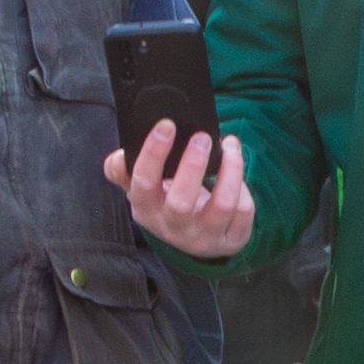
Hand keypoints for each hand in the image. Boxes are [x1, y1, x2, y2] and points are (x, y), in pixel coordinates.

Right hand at [103, 120, 254, 258]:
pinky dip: (244, 186)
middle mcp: (173, 228)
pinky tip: (236, 168)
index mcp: (146, 210)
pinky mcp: (232, 238)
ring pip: (221, 206)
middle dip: (193, 165)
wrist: (194, 239)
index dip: (153, 154)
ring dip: (229, 170)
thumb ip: (125, 171)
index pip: (143, 184)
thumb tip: (119, 157)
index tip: (166, 125)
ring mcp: (204, 237)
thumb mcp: (143, 190)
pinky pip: (243, 212)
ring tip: (230, 145)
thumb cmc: (166, 202)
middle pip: (181, 203)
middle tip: (202, 137)